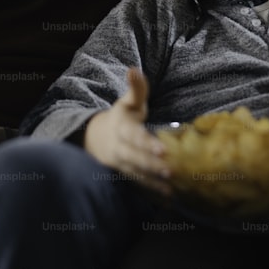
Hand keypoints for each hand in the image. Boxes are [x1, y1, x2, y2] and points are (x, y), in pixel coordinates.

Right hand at [84, 68, 170, 195]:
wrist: (97, 138)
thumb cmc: (123, 117)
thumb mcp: (128, 101)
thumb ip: (136, 88)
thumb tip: (133, 69)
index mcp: (121, 129)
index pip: (134, 137)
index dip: (146, 144)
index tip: (162, 149)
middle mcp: (119, 149)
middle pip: (135, 159)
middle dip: (152, 166)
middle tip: (171, 171)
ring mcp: (121, 165)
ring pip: (136, 175)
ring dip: (153, 183)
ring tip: (171, 189)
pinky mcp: (125, 176)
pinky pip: (138, 186)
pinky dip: (151, 193)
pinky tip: (168, 199)